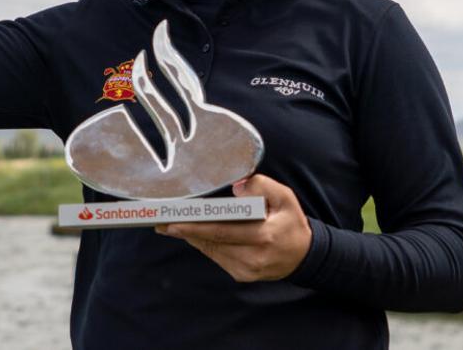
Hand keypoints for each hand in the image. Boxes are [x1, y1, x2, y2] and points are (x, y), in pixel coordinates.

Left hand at [156, 174, 311, 281]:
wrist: (303, 255)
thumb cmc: (290, 222)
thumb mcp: (285, 197)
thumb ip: (261, 186)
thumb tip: (236, 188)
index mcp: (264, 236)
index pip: (222, 230)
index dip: (195, 226)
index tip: (173, 220)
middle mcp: (253, 257)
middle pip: (211, 242)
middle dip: (184, 231)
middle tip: (160, 220)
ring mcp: (246, 270)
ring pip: (210, 250)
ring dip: (190, 237)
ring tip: (169, 224)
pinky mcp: (241, 275)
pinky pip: (216, 256)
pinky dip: (203, 243)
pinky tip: (191, 233)